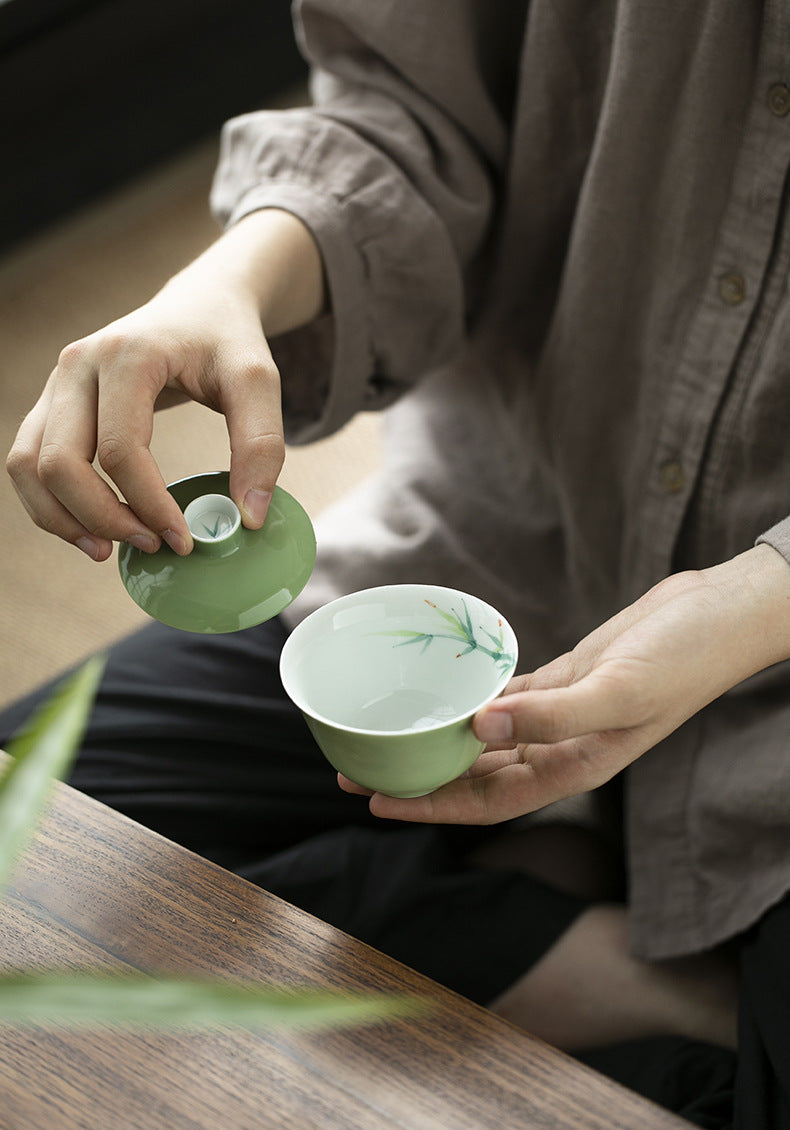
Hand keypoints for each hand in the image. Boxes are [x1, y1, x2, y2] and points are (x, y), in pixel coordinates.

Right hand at [6, 209, 323, 560]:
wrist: (200, 306)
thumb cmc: (227, 342)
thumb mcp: (258, 383)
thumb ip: (262, 446)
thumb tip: (247, 518)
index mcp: (128, 356)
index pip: (121, 449)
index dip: (149, 505)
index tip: (185, 540)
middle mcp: (79, 365)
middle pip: (61, 462)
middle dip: (103, 517)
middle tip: (153, 546)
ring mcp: (58, 383)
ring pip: (29, 465)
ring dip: (62, 518)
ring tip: (108, 552)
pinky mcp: (54, 403)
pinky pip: (28, 461)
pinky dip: (50, 503)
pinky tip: (91, 530)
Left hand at [342, 545, 789, 823]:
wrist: (715, 615)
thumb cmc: (682, 659)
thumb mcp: (620, 691)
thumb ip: (552, 715)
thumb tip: (480, 727)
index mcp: (575, 766)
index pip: (489, 801)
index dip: (433, 806)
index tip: (378, 802)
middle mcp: (561, 747)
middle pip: (476, 776)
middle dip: (420, 778)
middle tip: (358, 770)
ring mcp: (559, 714)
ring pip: (484, 738)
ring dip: (438, 741)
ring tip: (386, 736)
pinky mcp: (562, 679)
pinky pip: (505, 697)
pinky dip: (472, 700)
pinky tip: (442, 695)